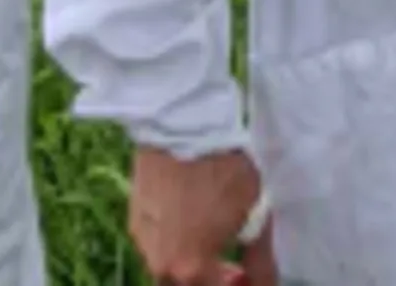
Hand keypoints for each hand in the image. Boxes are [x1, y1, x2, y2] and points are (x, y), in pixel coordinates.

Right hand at [128, 145, 277, 285]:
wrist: (182, 125)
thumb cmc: (223, 167)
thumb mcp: (253, 212)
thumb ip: (258, 257)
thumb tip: (261, 281)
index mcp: (191, 268)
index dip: (239, 284)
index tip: (247, 275)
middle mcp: (161, 264)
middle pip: (188, 285)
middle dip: (211, 279)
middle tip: (232, 265)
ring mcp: (143, 242)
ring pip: (169, 269)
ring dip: (191, 263)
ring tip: (212, 237)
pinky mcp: (133, 219)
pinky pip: (157, 245)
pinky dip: (175, 242)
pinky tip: (191, 219)